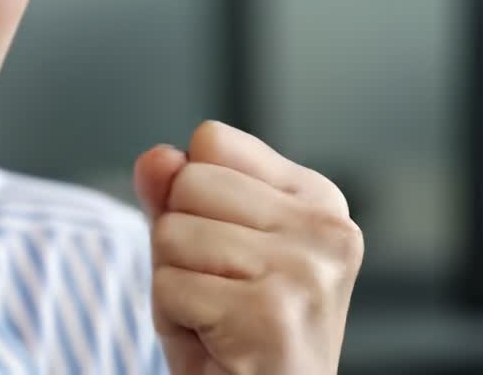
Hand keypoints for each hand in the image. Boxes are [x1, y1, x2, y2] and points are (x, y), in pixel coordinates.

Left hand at [134, 121, 362, 374]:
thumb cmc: (232, 332)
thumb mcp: (197, 249)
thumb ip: (174, 194)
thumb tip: (157, 156)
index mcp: (318, 199)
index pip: (212, 141)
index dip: (191, 197)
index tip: (227, 250)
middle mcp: (326, 229)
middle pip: (189, 182)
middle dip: (178, 241)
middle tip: (218, 291)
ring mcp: (306, 270)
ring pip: (172, 233)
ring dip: (173, 283)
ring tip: (216, 316)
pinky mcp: (273, 314)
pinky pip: (170, 286)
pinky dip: (174, 318)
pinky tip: (216, 341)